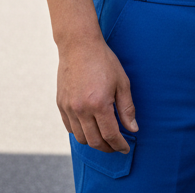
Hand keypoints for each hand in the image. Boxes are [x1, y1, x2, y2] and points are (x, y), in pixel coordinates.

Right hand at [57, 34, 137, 152]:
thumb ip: (127, 108)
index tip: (125, 148)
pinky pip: (70, 128)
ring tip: (104, 138)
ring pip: (81, 138)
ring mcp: (69, 108)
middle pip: (95, 141)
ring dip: (94, 142)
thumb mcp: (122, 82)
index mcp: (99, 104)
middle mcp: (82, 110)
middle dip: (108, 148)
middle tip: (116, 146)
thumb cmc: (104, 61)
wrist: (79, 45)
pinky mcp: (61, 105)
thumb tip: (133, 129)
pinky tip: (90, 128)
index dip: (119, 145)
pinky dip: (80, 133)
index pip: (110, 135)